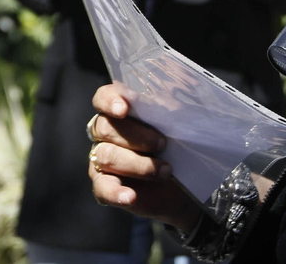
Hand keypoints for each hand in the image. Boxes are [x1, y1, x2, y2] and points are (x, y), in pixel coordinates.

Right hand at [87, 84, 201, 230]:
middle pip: (105, 128)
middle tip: (163, 144)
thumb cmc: (178, 145)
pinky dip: (116, 193)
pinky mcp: (104, 186)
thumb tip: (177, 89)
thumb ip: (171, 105)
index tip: (124, 109)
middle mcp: (104, 133)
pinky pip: (102, 188)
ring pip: (106, 156)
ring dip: (138, 165)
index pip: (103, 98)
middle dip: (136, 136)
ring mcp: (100, 159)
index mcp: (119, 110)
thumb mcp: (179, 122)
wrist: (184, 184)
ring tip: (165, 171)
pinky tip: (130, 196)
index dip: (110, 101)